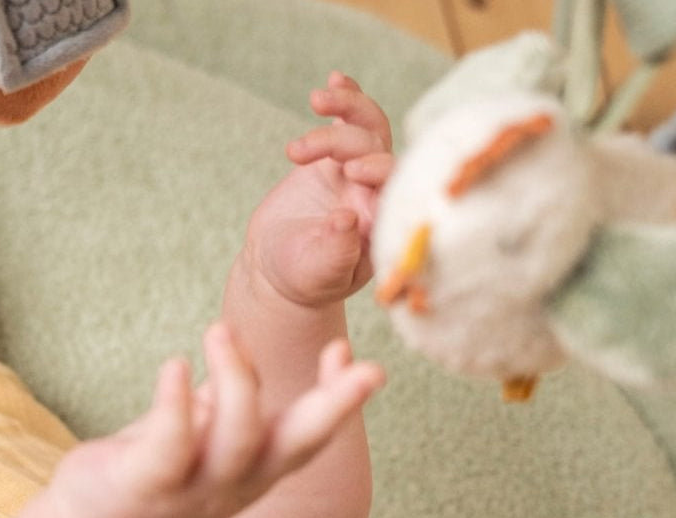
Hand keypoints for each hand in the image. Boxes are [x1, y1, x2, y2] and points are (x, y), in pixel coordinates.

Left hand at [49, 323, 383, 517]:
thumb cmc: (158, 469)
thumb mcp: (204, 434)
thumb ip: (228, 398)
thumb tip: (246, 351)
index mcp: (257, 469)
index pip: (310, 436)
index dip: (339, 400)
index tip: (353, 356)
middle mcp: (236, 484)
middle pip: (295, 448)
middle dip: (333, 407)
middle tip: (361, 360)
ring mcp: (193, 491)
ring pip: (236, 442)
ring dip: (237, 381)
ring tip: (221, 329)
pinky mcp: (144, 487)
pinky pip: (169, 447)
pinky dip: (175, 404)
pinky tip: (173, 366)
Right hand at [243, 73, 393, 308]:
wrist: (279, 268)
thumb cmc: (302, 279)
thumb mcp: (315, 273)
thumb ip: (335, 252)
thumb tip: (349, 218)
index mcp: (381, 225)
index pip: (396, 188)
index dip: (381, 171)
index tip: (351, 173)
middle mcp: (377, 195)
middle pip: (378, 151)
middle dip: (347, 141)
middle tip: (301, 153)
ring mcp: (359, 173)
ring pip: (368, 128)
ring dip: (347, 107)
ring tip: (317, 99)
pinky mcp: (338, 157)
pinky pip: (350, 121)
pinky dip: (346, 99)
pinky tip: (334, 80)